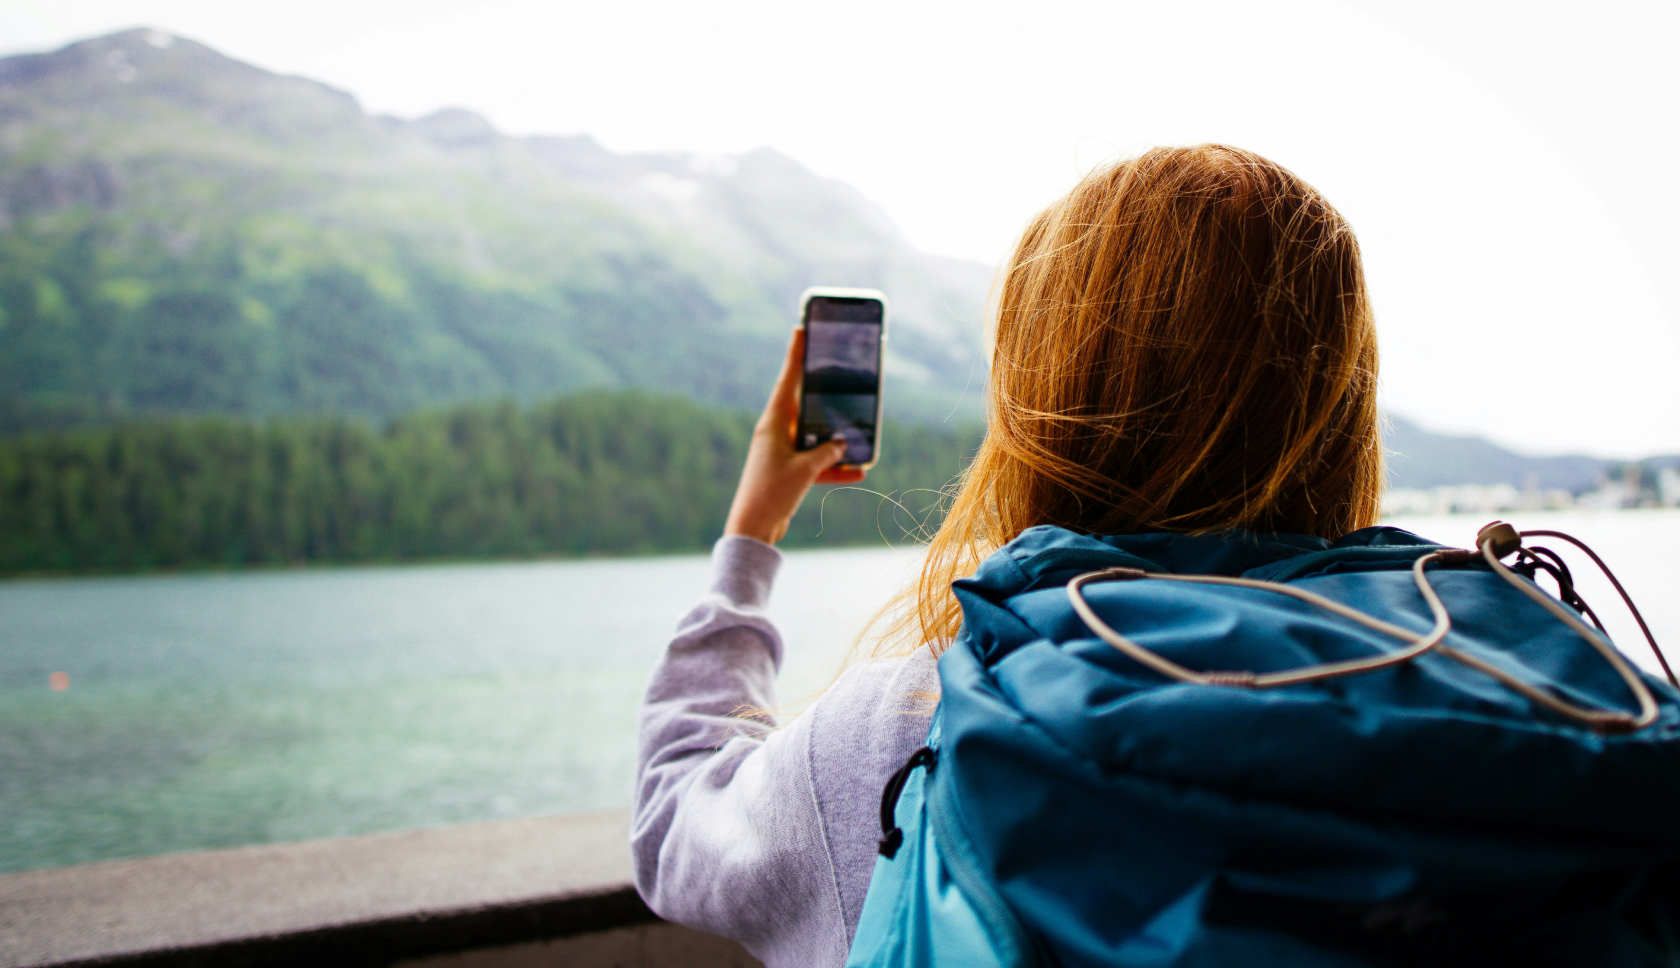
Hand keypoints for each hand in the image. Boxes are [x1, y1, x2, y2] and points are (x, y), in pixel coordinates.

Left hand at [724, 328, 866, 544]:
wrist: (753, 530)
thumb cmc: (771, 494)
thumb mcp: (804, 470)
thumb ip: (827, 452)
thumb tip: (843, 442)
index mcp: (772, 424)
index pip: (786, 381)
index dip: (795, 355)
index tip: (800, 329)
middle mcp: (775, 434)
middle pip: (802, 404)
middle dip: (822, 393)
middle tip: (837, 372)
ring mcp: (782, 453)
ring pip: (813, 435)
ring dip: (834, 437)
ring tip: (858, 428)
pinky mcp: (789, 472)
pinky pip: (816, 462)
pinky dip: (834, 466)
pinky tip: (858, 471)